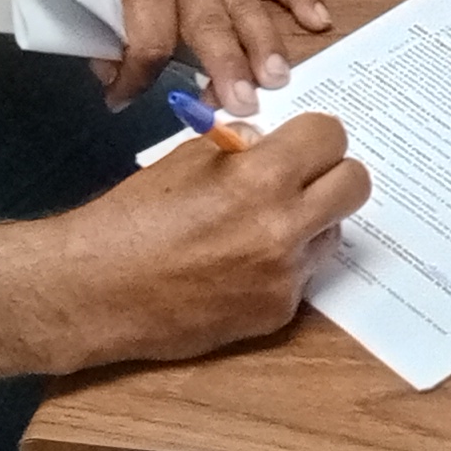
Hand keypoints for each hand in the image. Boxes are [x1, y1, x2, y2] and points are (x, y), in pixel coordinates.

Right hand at [41, 113, 367, 368]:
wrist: (96, 291)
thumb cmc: (133, 217)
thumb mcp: (187, 158)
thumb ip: (241, 146)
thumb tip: (272, 141)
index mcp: (261, 178)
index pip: (331, 136)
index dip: (313, 136)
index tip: (298, 143)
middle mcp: (284, 228)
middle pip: (355, 184)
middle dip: (332, 174)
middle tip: (302, 178)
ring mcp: (284, 277)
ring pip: (333, 234)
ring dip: (310, 223)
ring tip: (262, 225)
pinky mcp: (275, 315)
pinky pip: (303, 277)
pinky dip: (283, 266)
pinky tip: (240, 265)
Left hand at [53, 0, 332, 106]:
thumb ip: (91, 21)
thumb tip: (113, 71)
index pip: (149, 34)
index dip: (138, 74)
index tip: (121, 99)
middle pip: (209, 22)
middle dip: (225, 66)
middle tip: (240, 104)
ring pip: (246, 5)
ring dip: (263, 44)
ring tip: (278, 79)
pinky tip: (320, 20)